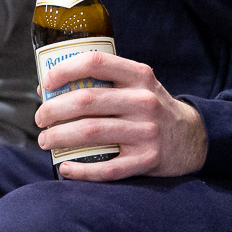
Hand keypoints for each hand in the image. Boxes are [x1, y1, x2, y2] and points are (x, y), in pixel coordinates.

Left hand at [33, 51, 208, 179]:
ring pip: (91, 133)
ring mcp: (147, 132)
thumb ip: (99, 82)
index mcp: (139, 75)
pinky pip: (107, 168)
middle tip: (40, 119)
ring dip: (59, 137)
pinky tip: (65, 167)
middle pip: (86, 101)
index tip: (47, 81)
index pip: (96, 62)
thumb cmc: (150, 108)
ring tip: (46, 140)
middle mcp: (144, 101)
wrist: (192, 138)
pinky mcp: (148, 159)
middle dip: (53, 110)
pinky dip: (81, 169)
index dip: (65, 69)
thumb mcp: (135, 86)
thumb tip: (46, 88)